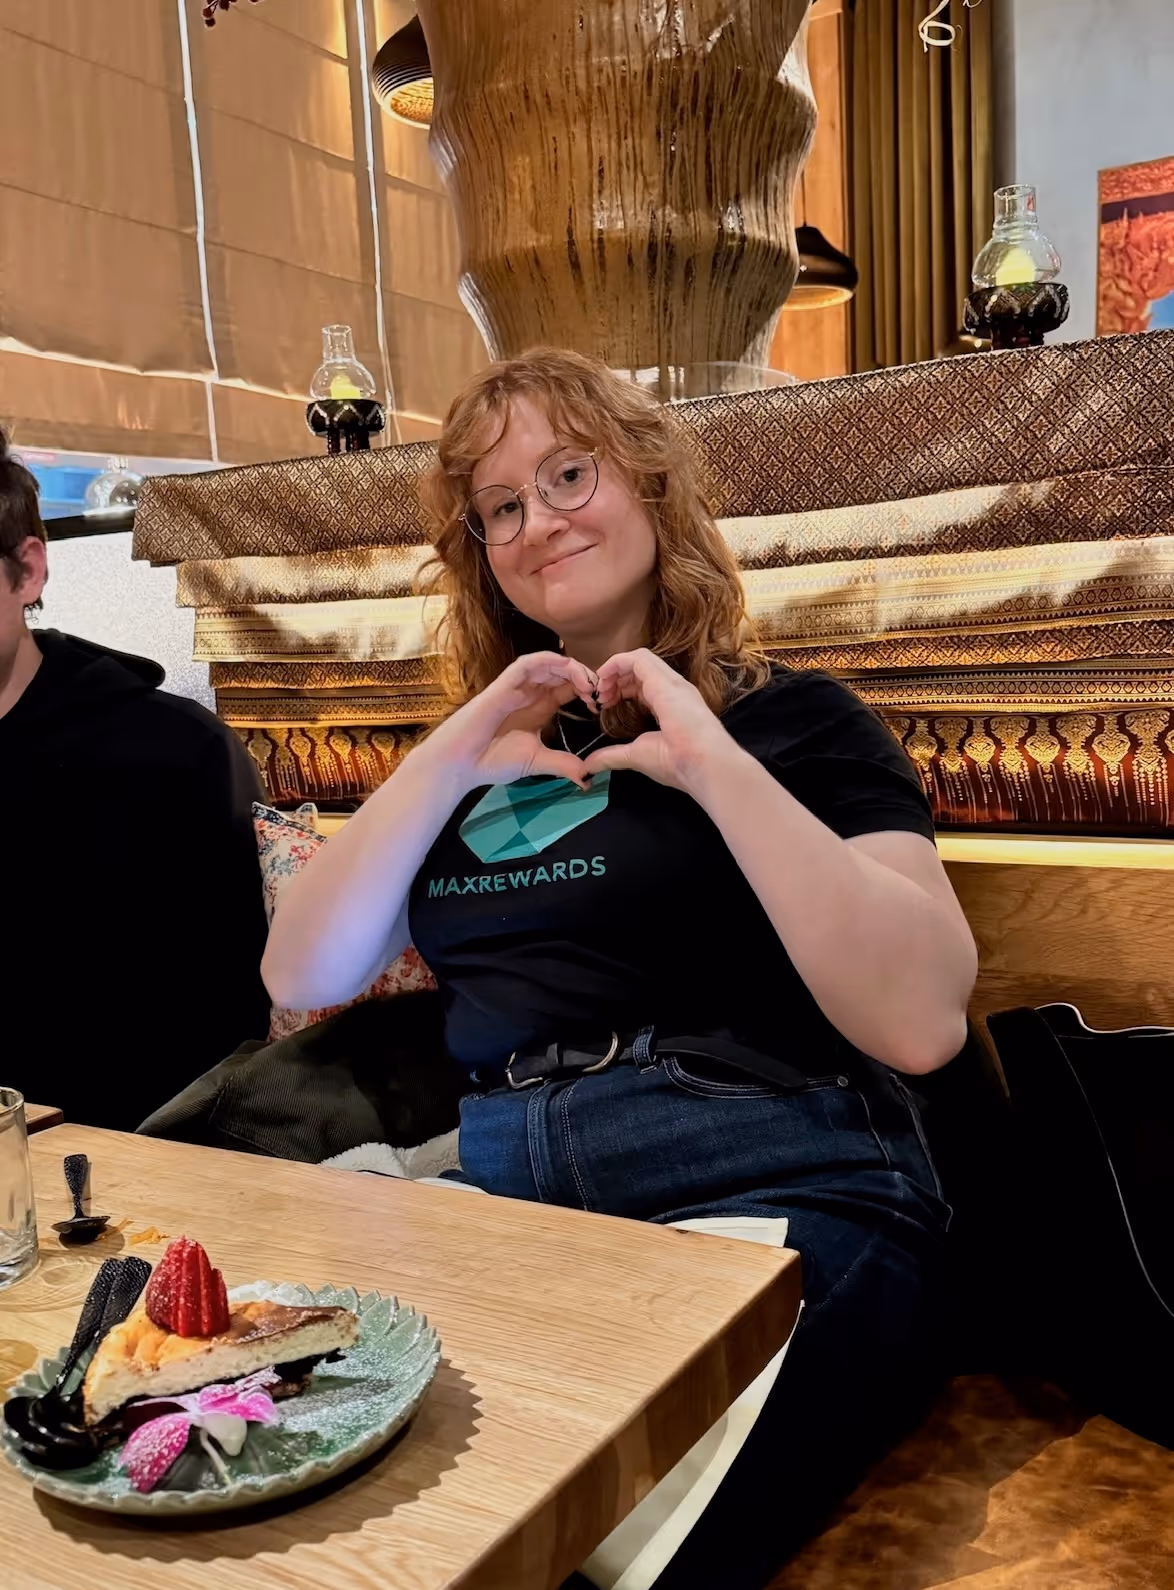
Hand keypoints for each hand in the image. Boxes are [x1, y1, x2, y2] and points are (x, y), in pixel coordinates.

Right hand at [421, 651, 598, 789]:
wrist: (462, 763)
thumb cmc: (492, 760)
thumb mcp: (537, 762)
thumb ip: (563, 765)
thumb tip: (588, 778)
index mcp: (540, 707)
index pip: (569, 688)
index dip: (588, 690)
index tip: (602, 705)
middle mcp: (531, 693)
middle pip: (563, 672)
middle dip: (585, 677)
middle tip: (599, 692)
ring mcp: (517, 686)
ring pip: (549, 663)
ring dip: (571, 668)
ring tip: (587, 684)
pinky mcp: (504, 684)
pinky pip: (527, 663)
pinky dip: (548, 661)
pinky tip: (565, 669)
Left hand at [581, 649, 735, 793]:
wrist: (701, 764)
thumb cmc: (676, 763)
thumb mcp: (635, 756)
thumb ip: (611, 757)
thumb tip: (587, 768)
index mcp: (670, 706)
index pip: (643, 687)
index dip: (621, 691)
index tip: (604, 706)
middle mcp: (672, 690)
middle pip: (639, 671)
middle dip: (614, 680)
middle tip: (598, 697)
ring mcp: (670, 682)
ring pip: (638, 660)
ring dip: (614, 670)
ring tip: (601, 689)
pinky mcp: (664, 679)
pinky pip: (637, 658)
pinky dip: (616, 663)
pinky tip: (604, 678)